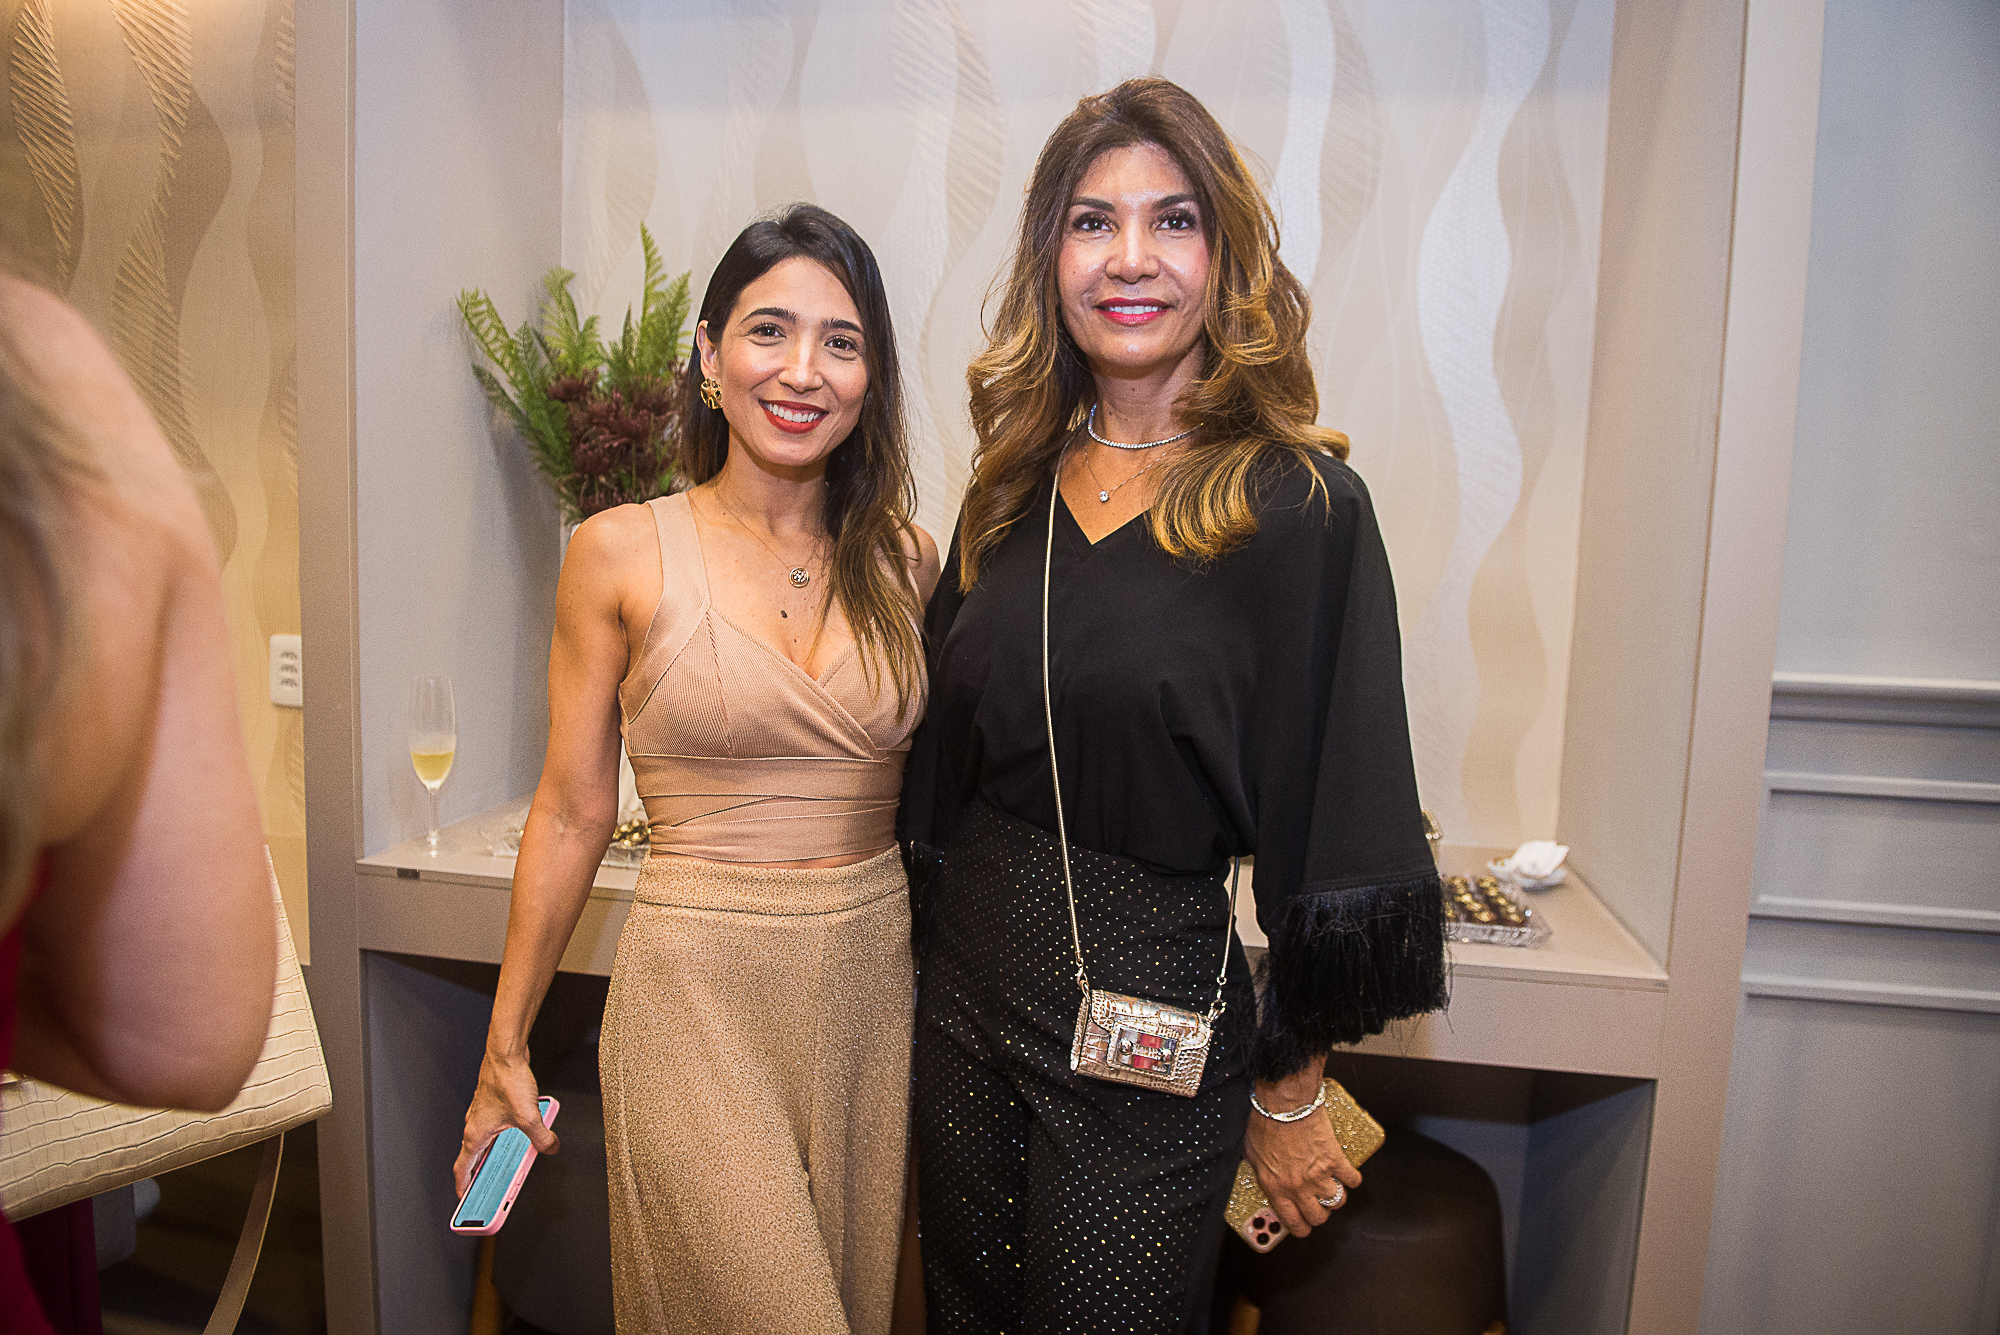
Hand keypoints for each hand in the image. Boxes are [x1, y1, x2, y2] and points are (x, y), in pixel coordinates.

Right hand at [454, 1049, 557, 1197]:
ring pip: (485, 1141)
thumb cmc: (507, 1081)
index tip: (465, 1198)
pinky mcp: (493, 1103)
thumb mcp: (529, 1117)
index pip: (463, 1168)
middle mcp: (474, 1124)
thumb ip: (541, 1138)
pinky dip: (503, 1137)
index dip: (463, 1186)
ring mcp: (482, 1113)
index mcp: (475, 1134)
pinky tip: (519, 1136)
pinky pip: (496, 1127)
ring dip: (493, 1154)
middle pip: (474, 1157)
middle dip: (481, 1173)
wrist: (506, 1054)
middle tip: (488, 1186)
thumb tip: (550, 1148)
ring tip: (507, 1164)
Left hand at [1243, 1070, 1359, 1237]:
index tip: (1304, 1226)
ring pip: (1337, 1202)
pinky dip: (1352, 1178)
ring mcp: (1318, 1175)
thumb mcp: (1251, 1153)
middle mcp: (1298, 1187)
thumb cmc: (1264, 1121)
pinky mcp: (1335, 1160)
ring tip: (1332, 1186)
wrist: (1283, 1103)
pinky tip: (1347, 1174)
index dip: (1301, 1228)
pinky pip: (1352, 1179)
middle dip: (1319, 1213)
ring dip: (1336, 1196)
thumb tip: (1261, 1176)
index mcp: (1276, 1187)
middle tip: (1318, 1204)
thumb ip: (1260, 1171)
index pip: (1293, 1222)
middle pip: (1318, 1217)